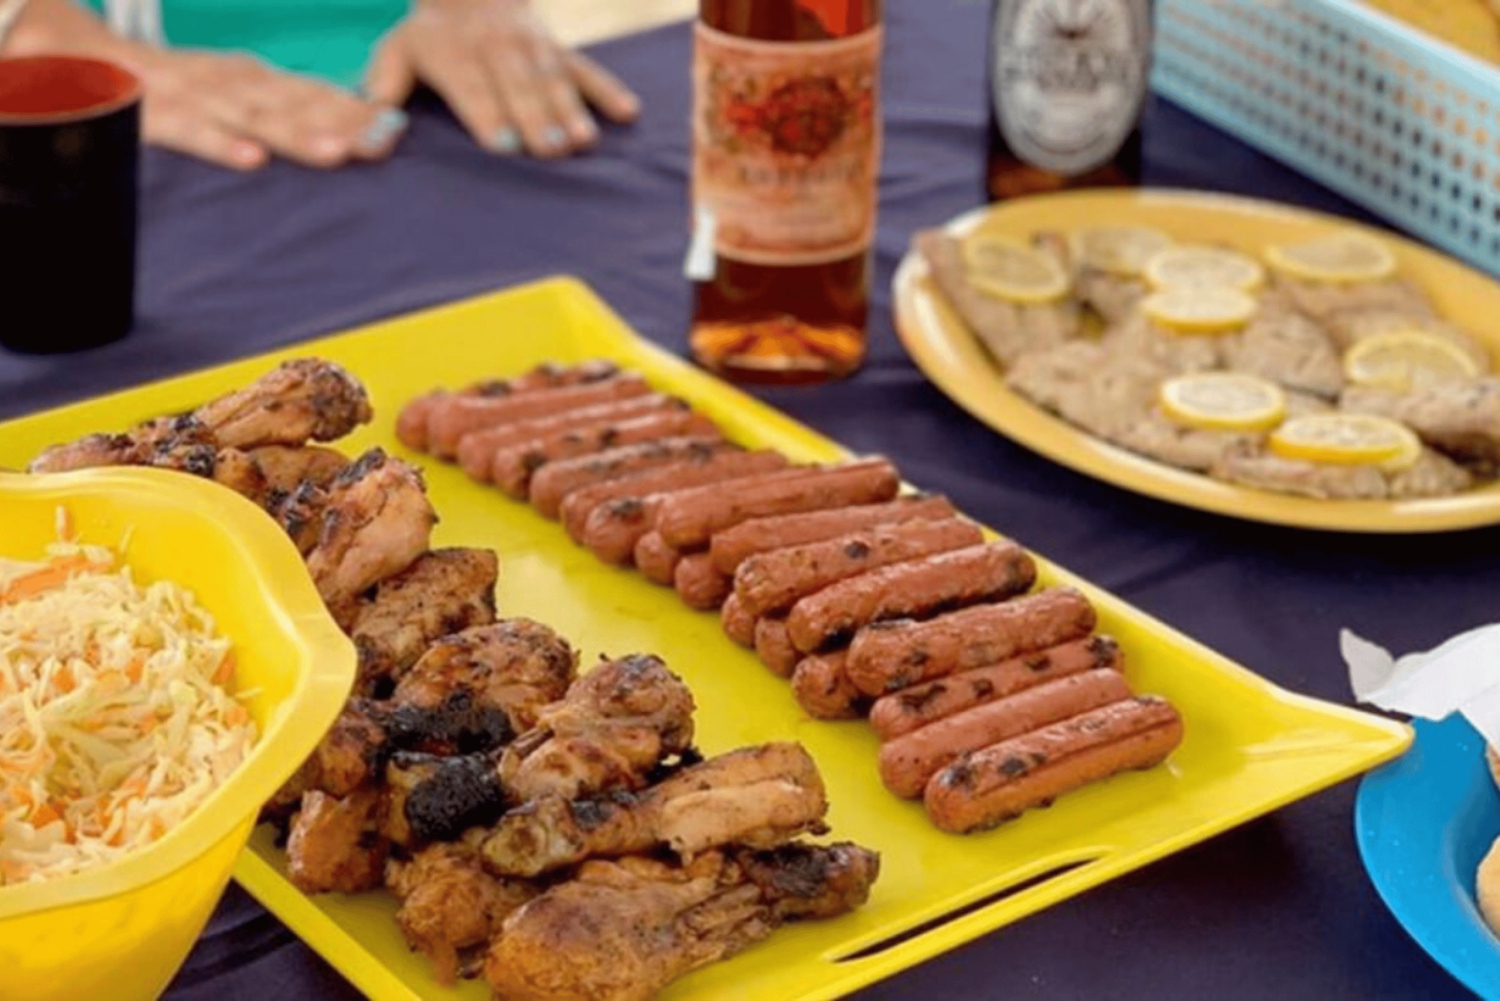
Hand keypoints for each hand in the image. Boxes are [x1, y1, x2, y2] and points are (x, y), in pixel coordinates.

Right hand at [132, 48, 408, 170]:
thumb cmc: (171, 87)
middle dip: (340, 121)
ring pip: (251, 115)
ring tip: (337, 152)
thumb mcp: (231, 94)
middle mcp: (230, 83)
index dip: (354, 110)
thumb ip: (283, 113)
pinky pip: (188, 129)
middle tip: (384, 141)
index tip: (397, 129)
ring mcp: (193, 95)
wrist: (73, 54)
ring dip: (296, 132)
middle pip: (293, 104)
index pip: (312, 95)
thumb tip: (355, 137)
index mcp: (252, 80)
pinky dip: (218, 142)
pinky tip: (251, 160)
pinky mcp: (153, 113)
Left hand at [365, 0, 640, 158]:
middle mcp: (499, 49)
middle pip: (520, 88)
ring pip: (556, 81)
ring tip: (583, 143)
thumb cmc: (430, 35)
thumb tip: (372, 121)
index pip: (475, 88)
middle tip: (550, 151)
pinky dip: (608, 90)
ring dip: (571, 111)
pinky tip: (627, 113)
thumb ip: (384, 86)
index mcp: (456, 54)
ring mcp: (535, 48)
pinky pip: (589, 68)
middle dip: (536, 118)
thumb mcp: (397, 49)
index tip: (504, 145)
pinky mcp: (562, 49)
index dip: (490, 115)